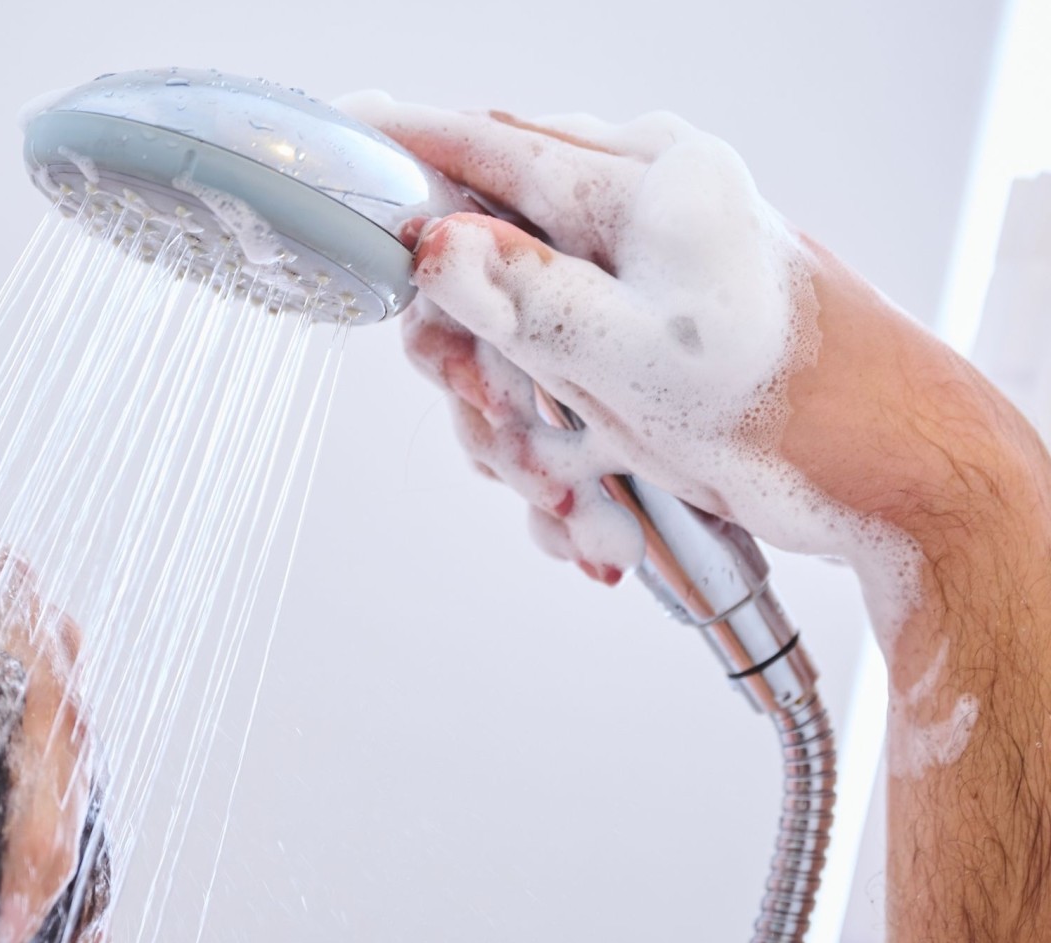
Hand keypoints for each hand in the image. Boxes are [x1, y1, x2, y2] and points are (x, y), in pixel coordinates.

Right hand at [339, 94, 1041, 627]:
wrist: (889, 473)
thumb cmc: (792, 404)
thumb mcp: (636, 354)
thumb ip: (524, 292)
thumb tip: (432, 242)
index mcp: (639, 183)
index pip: (487, 146)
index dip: (402, 152)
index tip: (339, 141)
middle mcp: (629, 222)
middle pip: (481, 270)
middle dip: (480, 371)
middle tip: (504, 425)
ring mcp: (630, 287)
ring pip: (510, 349)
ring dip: (527, 442)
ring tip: (578, 497)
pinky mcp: (633, 349)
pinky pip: (553, 396)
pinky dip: (563, 464)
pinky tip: (599, 514)